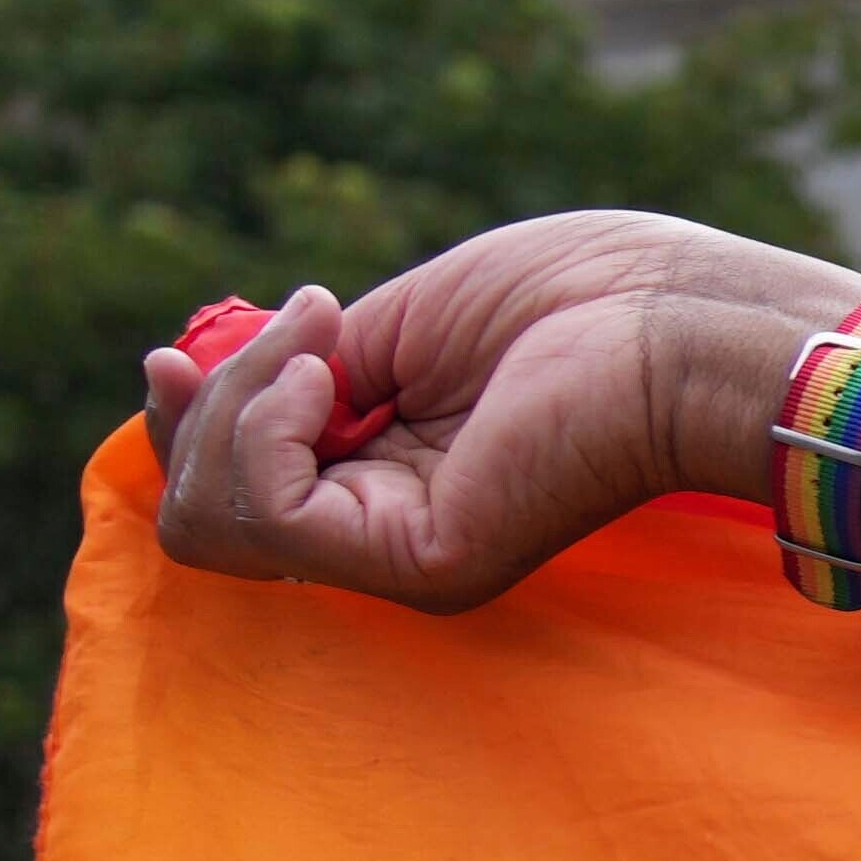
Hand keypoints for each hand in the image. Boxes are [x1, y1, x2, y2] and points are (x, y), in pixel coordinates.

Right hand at [146, 211, 860, 616]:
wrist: (679, 319)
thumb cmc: (577, 300)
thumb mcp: (393, 324)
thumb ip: (298, 369)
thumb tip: (181, 374)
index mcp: (388, 482)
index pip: (229, 494)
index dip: (188, 423)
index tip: (181, 349)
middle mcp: (392, 536)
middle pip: (203, 512)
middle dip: (205, 407)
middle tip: (302, 331)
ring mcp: (407, 558)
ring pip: (215, 516)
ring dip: (236, 401)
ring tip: (326, 343)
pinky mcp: (426, 561)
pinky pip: (266, 509)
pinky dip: (265, 421)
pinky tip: (334, 373)